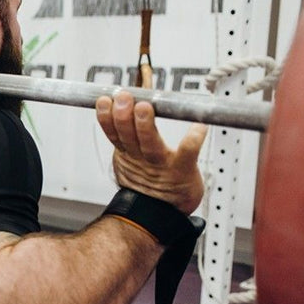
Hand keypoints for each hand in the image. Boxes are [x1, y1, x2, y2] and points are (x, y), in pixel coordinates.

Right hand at [95, 92, 206, 214]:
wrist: (159, 215)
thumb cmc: (149, 182)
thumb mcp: (131, 155)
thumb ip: (130, 128)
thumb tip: (137, 88)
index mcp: (126, 154)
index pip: (112, 133)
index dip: (106, 117)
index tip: (104, 100)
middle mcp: (140, 159)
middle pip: (127, 136)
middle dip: (123, 116)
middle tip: (123, 97)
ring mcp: (160, 165)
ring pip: (150, 144)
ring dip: (145, 125)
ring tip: (145, 106)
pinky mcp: (181, 170)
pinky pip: (187, 153)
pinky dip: (193, 139)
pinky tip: (199, 126)